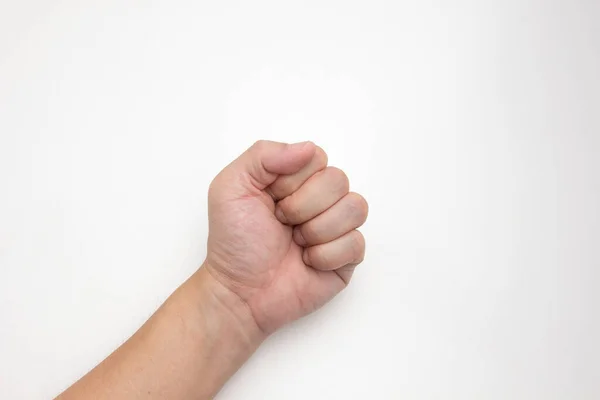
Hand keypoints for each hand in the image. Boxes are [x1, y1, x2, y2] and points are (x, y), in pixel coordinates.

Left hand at [205, 140, 367, 333]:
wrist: (239, 291)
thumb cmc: (234, 242)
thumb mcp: (231, 186)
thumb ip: (264, 154)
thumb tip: (309, 149)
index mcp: (295, 179)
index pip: (317, 158)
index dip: (293, 180)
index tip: (271, 200)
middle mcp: (319, 199)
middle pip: (339, 180)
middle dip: (304, 206)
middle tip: (282, 223)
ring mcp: (336, 228)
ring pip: (356, 208)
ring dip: (318, 230)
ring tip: (296, 243)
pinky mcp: (347, 257)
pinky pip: (356, 243)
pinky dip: (326, 255)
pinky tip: (307, 262)